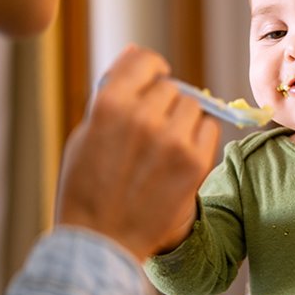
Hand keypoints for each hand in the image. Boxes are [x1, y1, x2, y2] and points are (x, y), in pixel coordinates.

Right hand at [57, 45, 221, 260]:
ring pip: (193, 105)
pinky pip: (209, 128)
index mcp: (110, 104)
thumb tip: (135, 53)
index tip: (152, 80)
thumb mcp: (85, 134)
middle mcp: (143, 116)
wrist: (102, 241)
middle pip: (170, 86)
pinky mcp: (195, 162)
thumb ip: (112, 94)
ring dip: (182, 118)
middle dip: (163, 101)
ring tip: (164, 144)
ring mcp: (172, 139)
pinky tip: (179, 155)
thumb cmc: (87, 187)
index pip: (145, 60)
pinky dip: (198, 136)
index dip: (150, 68)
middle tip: (151, 128)